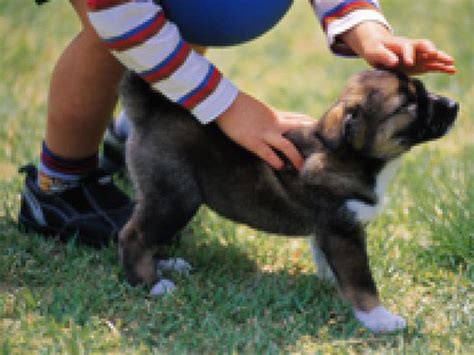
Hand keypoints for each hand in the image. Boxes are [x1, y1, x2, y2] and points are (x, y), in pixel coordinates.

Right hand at [215, 92, 313, 169]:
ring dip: (295, 157)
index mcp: (275, 115)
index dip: (310, 124)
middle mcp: (274, 123)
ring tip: (302, 167)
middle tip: (322, 149)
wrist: (224, 102)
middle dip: (310, 139)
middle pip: (298, 130)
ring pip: (286, 146)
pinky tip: (280, 167)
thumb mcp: (257, 109)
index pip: (297, 118)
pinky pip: (267, 153)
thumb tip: (272, 122)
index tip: (320, 129)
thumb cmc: (236, 105)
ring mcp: (264, 133)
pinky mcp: (252, 141)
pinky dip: (275, 160)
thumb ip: (267, 116)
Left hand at [339, 21, 455, 74]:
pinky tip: (452, 70)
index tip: (409, 63)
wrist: (377, 47)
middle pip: (425, 47)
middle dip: (432, 52)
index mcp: (400, 44)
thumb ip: (383, 56)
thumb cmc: (374, 48)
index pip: (408, 47)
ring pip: (431, 57)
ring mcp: (417, 56)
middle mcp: (412, 49)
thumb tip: (394, 62)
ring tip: (452, 66)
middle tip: (436, 57)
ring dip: (441, 60)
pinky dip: (441, 67)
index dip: (409, 54)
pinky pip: (431, 65)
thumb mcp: (374, 51)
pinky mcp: (419, 65)